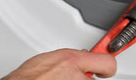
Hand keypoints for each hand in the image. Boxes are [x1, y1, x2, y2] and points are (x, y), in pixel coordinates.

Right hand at [2, 49, 116, 79]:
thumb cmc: (27, 78)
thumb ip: (68, 58)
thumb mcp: (49, 58)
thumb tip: (80, 58)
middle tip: (73, 76)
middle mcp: (78, 78)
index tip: (106, 66)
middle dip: (86, 78)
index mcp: (72, 61)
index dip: (107, 65)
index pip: (107, 62)